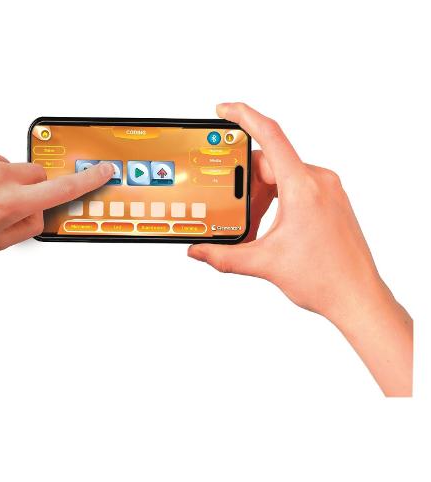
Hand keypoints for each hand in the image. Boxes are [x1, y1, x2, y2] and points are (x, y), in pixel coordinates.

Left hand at [0, 132, 112, 249]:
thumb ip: (26, 227)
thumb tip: (41, 213)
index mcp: (12, 204)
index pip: (63, 189)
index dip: (88, 180)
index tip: (103, 171)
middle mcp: (1, 177)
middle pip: (38, 174)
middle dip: (30, 186)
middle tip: (7, 199)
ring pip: (11, 164)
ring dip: (1, 176)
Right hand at [189, 103, 412, 395]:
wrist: (358, 296)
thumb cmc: (325, 279)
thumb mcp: (264, 263)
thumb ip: (224, 256)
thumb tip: (198, 250)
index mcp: (303, 187)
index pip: (270, 136)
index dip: (243, 116)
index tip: (224, 110)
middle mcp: (319, 181)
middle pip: (269, 163)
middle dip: (245, 185)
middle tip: (232, 208)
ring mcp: (328, 189)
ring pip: (283, 175)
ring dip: (262, 195)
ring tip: (254, 226)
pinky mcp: (331, 200)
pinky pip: (298, 185)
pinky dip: (278, 199)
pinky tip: (271, 225)